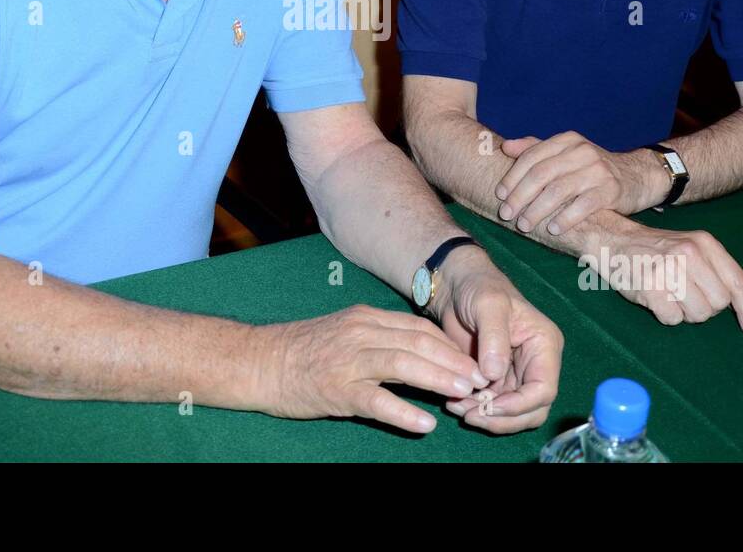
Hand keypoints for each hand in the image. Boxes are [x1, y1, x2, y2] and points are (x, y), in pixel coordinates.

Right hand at [258, 305, 490, 432]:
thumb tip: (421, 352)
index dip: (450, 345)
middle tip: (480, 379)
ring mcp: (350, 360)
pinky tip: (425, 424)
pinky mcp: (338, 389)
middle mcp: (362, 333)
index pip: (419, 327)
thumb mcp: (346, 331)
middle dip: (454, 361)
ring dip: (439, 379)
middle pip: (419, 342)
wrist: (262, 361)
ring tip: (464, 394)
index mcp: (366, 318)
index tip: (472, 361)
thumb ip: (380, 337)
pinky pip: (377, 401)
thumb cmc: (305, 349)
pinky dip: (404, 412)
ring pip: (404, 364)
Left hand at [433, 248, 563, 433]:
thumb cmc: (478, 286)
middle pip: (531, 409)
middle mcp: (535, 364)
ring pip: (511, 413)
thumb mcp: (488, 305)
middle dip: (502, 417)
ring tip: (457, 407)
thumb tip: (494, 374)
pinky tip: (454, 402)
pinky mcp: (495, 380)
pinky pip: (492, 406)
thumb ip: (494, 337)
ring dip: (486, 417)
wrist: (455, 286)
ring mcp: (515, 375)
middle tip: (470, 415)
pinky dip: (475, 410)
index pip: (543, 389)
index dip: (519, 405)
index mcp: (544, 345)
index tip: (490, 406)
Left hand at [496, 132, 665, 233]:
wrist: (636, 176)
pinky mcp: (611, 189)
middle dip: (520, 196)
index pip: (532, 156)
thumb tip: (505, 147)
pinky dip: (565, 218)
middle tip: (506, 214)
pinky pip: (583, 205)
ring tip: (524, 225)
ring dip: (537, 210)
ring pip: (559, 190)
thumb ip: (536, 149)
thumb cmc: (591, 168)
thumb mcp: (566, 153)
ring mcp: (598, 170)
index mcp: (567, 141)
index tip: (499, 194)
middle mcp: (581, 151)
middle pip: (542, 174)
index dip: (513, 176)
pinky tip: (553, 229)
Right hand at [579, 210, 742, 333]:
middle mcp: (689, 254)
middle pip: (719, 304)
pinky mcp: (650, 287)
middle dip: (706, 307)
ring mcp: (668, 269)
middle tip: (686, 295)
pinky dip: (666, 315)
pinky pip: (673, 319)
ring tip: (669, 295)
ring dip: (686, 313)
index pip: (737, 282)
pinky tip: (656, 299)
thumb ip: (720, 275)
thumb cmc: (656, 251)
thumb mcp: (692, 251)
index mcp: (704, 243)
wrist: (613, 241)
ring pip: (698, 315)